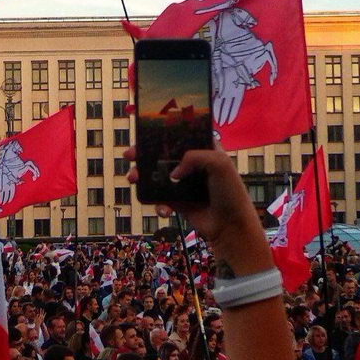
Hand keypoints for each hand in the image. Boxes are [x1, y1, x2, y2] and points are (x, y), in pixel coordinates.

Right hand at [125, 145, 273, 276]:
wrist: (231, 226)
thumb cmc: (230, 192)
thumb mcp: (219, 163)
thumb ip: (195, 157)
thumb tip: (173, 172)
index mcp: (205, 150)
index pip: (182, 136)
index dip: (164, 133)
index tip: (145, 133)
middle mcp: (193, 164)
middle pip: (164, 155)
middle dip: (144, 155)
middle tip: (129, 155)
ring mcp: (184, 183)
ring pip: (157, 176)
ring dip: (142, 177)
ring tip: (132, 179)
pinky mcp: (178, 202)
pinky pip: (161, 199)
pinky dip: (157, 204)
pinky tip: (164, 210)